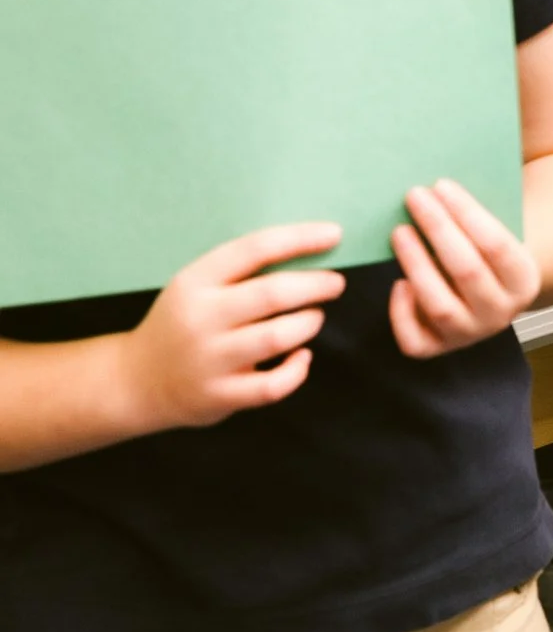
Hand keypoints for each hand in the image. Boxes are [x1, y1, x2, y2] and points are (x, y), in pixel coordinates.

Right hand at [117, 224, 347, 431]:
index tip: (334, 234)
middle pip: (272, 294)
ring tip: (313, 318)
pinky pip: (273, 386)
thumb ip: (243, 272)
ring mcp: (207, 360)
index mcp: (194, 282)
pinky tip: (301, 358)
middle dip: (316, 285)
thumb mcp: (197, 287)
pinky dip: (297, 370)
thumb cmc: (184, 322)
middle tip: (335, 283)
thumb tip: (313, 250)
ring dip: (308, 323)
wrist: (137, 380)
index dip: (300, 239)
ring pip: (277, 337)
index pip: (255, 249)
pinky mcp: (217, 396)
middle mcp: (199, 319)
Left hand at [388, 181, 543, 358]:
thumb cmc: (484, 253)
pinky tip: (400, 283)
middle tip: (415, 196)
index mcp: (525, 282)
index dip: (467, 214)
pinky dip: (402, 312)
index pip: (498, 245)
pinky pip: (415, 340)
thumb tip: (439, 188)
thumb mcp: (496, 236)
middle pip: (467, 270)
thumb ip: (475, 219)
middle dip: (439, 229)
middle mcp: (502, 314)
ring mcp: (469, 334)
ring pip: (439, 305)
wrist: (487, 295)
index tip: (441, 185)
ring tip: (399, 231)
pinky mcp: (438, 348)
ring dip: (417, 264)